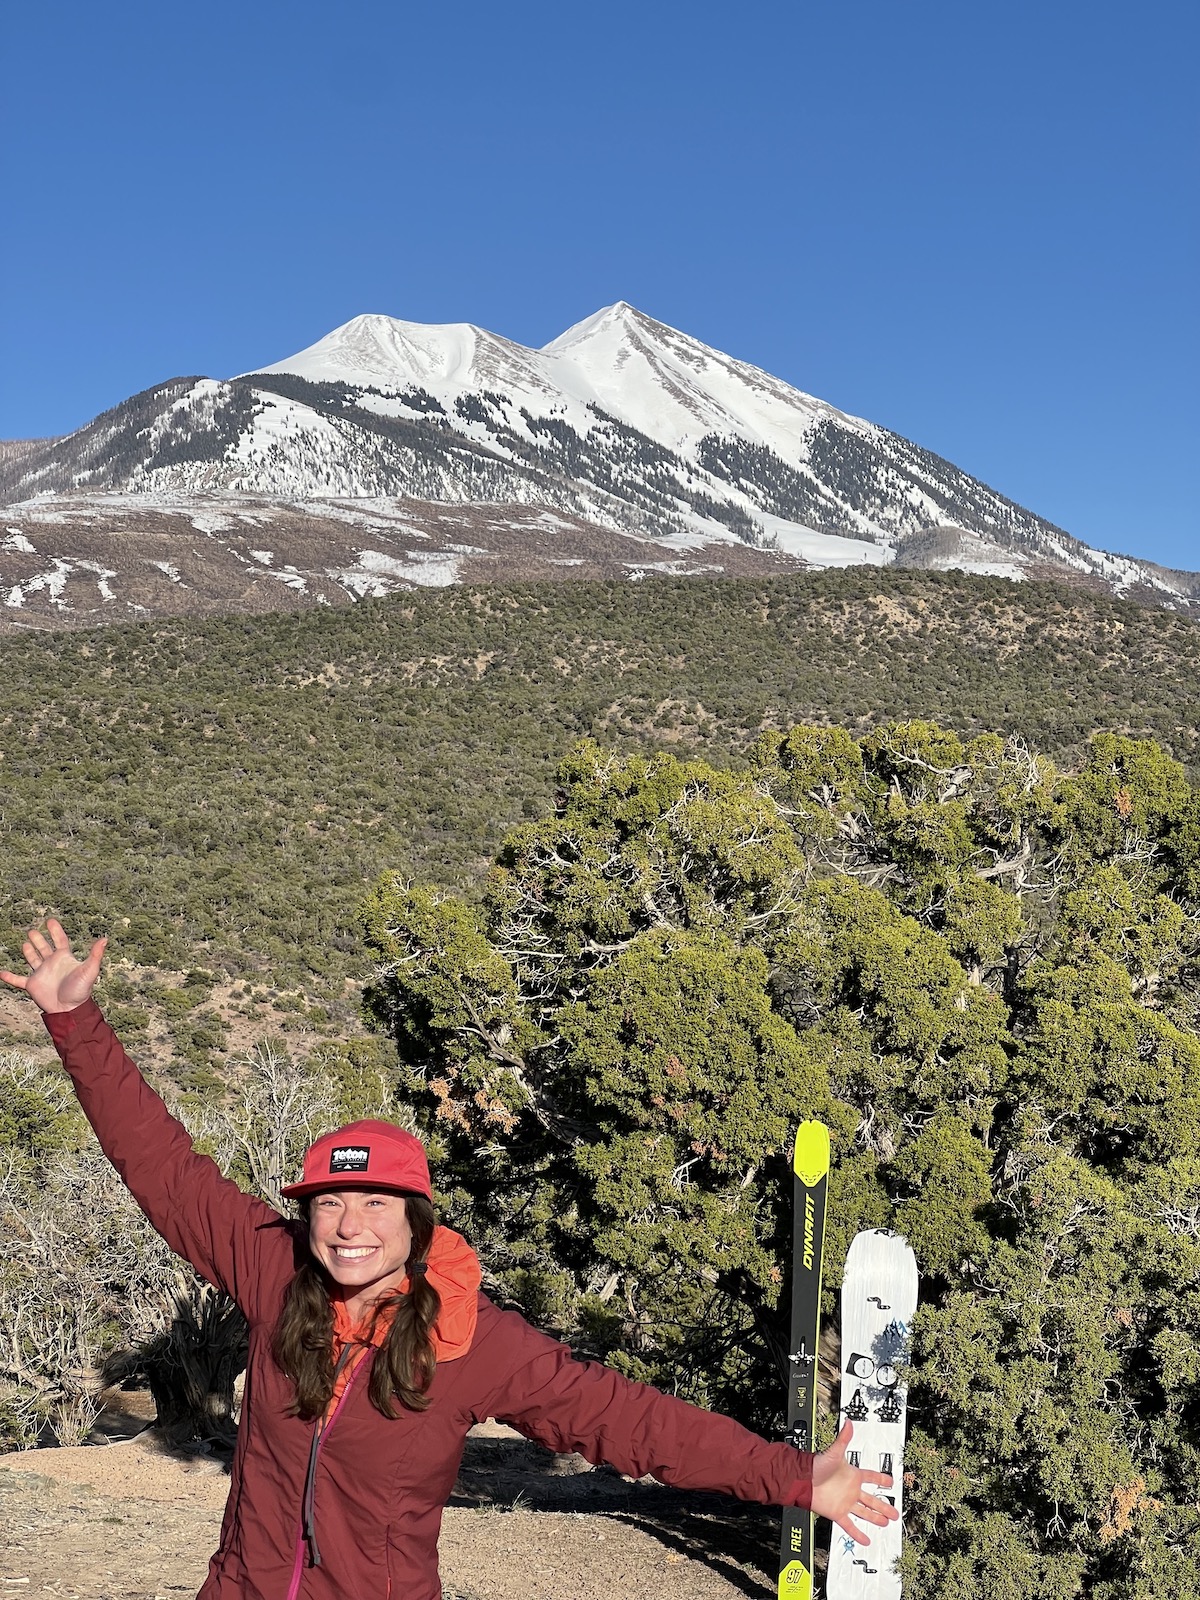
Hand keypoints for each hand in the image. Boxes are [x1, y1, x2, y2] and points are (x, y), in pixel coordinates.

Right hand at [0, 917, 107, 1012]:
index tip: (50, 920)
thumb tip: (105, 939)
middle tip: (32, 931)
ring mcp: (42, 974)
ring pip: (33, 960)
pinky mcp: (33, 985)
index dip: (55, 930)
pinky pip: (18, 980)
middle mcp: (52, 964)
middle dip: (39, 939)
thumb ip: (95, 955)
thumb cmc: (81, 991)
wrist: (69, 1010)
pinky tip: (1, 973)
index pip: (60, 940)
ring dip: (28, 952)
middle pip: (44, 948)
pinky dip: (9, 977)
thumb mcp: (89, 970)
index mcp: (65, 958)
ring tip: (25, 943)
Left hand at [808, 1420, 899, 1543]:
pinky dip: (858, 1534)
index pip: (871, 1477)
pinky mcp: (838, 1513)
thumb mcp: (834, 1452)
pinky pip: (850, 1525)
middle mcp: (851, 1490)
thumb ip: (843, 1439)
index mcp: (853, 1475)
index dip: (881, 1478)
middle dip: (884, 1505)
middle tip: (895, 1511)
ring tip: (886, 1523)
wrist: (803, 1480)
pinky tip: (866, 1539)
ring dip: (875, 1518)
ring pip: (865, 1512)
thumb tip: (848, 1422)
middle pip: (872, 1499)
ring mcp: (845, 1502)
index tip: (890, 1481)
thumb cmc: (817, 1465)